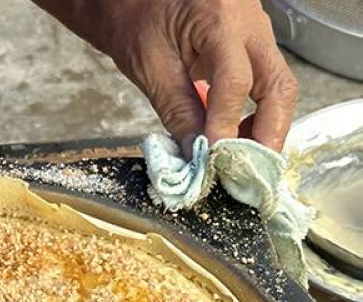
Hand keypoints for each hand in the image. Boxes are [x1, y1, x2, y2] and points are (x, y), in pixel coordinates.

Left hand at [35, 0, 297, 150]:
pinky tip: (233, 136)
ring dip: (264, 127)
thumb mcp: (148, 65)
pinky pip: (265, 82)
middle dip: (268, 133)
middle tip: (249, 171)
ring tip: (237, 159)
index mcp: (219, 21)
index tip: (214, 159)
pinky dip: (254, 113)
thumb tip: (196, 154)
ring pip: (278, 86)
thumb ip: (176, 110)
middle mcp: (250, 24)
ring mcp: (256, 33)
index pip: (235, 83)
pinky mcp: (252, 44)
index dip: (226, 127)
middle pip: (278, 86)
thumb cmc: (136, 18)